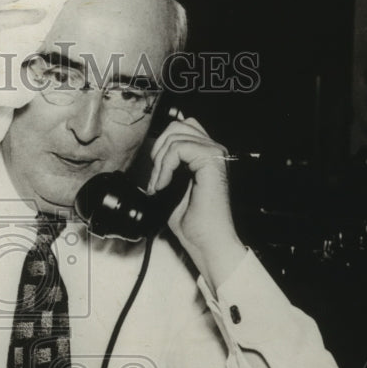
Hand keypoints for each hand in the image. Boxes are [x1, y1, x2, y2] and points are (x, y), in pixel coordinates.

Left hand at [147, 116, 245, 290]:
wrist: (206, 241)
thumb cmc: (193, 222)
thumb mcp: (172, 187)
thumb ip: (167, 166)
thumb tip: (151, 152)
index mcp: (205, 154)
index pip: (179, 128)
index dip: (160, 147)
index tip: (155, 176)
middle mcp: (213, 150)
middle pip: (177, 126)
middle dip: (158, 150)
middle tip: (156, 178)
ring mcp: (215, 153)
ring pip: (176, 135)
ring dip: (159, 162)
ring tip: (159, 184)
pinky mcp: (212, 161)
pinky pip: (179, 149)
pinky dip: (164, 167)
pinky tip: (164, 185)